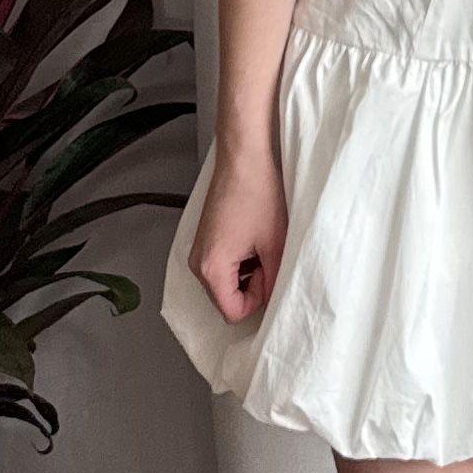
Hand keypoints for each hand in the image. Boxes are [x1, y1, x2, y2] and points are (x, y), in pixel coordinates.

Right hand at [188, 142, 288, 322]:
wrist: (243, 159)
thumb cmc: (257, 194)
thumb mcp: (275, 245)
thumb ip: (273, 281)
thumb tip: (273, 299)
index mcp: (211, 269)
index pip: (232, 313)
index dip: (257, 300)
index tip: (270, 276)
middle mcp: (197, 263)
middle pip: (226, 299)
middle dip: (252, 286)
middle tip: (269, 258)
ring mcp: (198, 251)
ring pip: (225, 282)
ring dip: (247, 272)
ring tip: (261, 244)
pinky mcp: (204, 239)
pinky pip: (221, 265)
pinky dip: (239, 260)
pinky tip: (252, 238)